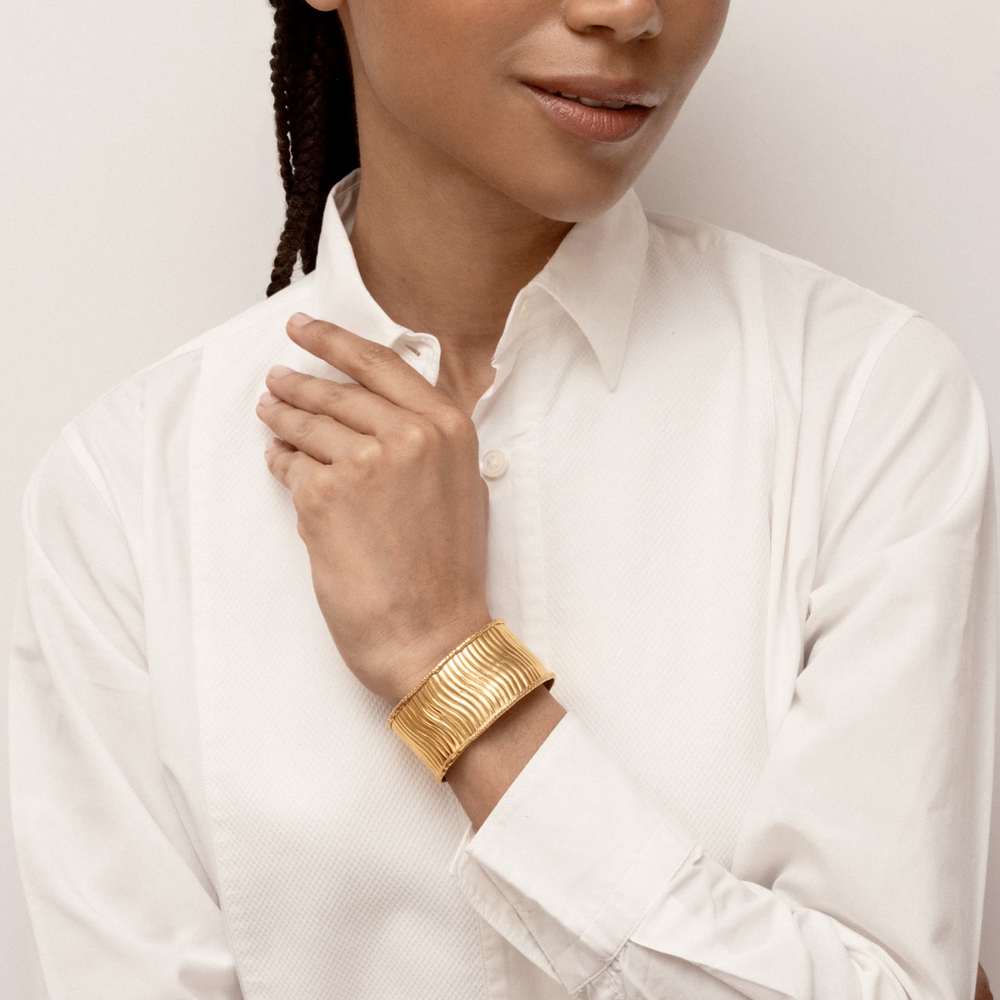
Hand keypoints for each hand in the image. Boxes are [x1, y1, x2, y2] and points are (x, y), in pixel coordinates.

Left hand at [257, 313, 491, 703]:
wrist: (432, 635)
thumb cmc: (447, 572)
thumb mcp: (459, 487)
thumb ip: (429, 439)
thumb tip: (384, 408)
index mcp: (449, 427)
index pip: (380, 363)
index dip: (334, 341)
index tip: (305, 328)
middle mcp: (410, 434)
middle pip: (336, 391)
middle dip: (298, 383)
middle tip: (276, 379)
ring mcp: (365, 462)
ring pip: (306, 423)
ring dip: (281, 416)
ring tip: (268, 412)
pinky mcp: (324, 495)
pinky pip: (290, 464)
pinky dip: (280, 461)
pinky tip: (278, 461)